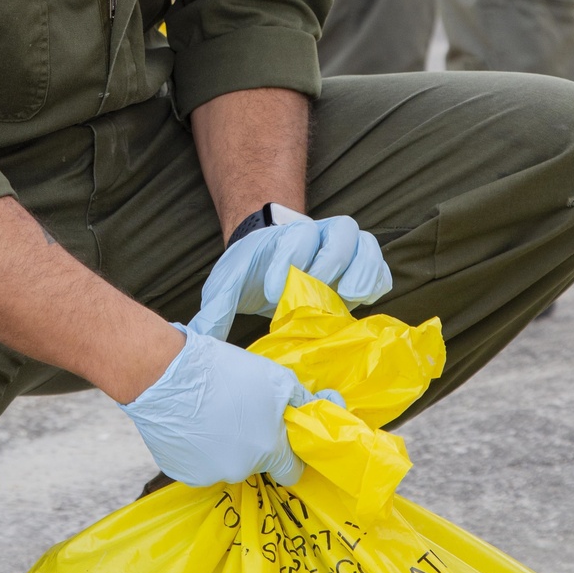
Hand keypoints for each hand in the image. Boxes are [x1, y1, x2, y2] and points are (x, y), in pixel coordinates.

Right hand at [120, 324, 320, 486]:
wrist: (167, 374)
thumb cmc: (225, 371)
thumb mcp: (276, 378)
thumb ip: (305, 401)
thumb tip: (331, 406)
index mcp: (269, 451)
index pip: (293, 472)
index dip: (289, 453)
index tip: (279, 436)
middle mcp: (241, 471)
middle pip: (257, 464)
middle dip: (253, 443)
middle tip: (239, 411)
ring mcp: (209, 475)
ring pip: (226, 464)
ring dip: (223, 445)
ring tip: (210, 412)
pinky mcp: (182, 472)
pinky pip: (198, 463)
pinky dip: (198, 448)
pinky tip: (191, 422)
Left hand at [189, 213, 391, 340]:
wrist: (272, 254)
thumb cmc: (252, 270)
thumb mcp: (228, 284)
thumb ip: (216, 308)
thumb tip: (195, 339)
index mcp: (283, 238)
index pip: (292, 241)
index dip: (287, 263)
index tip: (275, 292)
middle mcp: (318, 236)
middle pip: (338, 232)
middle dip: (329, 262)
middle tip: (316, 293)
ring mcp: (344, 248)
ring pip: (364, 243)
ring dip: (361, 269)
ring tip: (349, 298)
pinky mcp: (361, 265)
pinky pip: (379, 265)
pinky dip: (376, 280)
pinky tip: (362, 302)